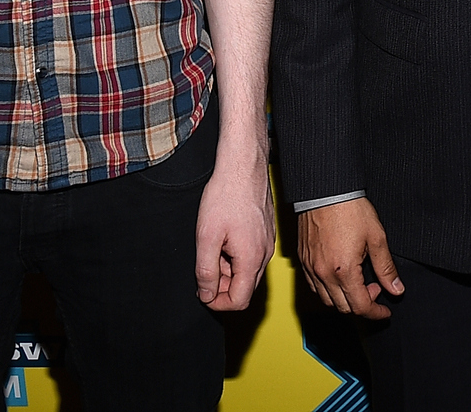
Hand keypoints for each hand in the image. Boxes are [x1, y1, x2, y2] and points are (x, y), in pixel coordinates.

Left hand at [194, 148, 275, 309]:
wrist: (243, 167)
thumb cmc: (226, 196)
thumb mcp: (206, 237)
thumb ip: (206, 271)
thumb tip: (207, 294)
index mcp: (251, 259)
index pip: (239, 301)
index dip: (217, 303)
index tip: (203, 291)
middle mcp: (264, 254)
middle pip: (245, 289)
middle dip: (222, 287)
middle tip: (205, 269)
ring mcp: (267, 243)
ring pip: (248, 273)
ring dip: (228, 271)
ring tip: (214, 248)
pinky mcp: (266, 234)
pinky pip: (252, 257)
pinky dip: (236, 257)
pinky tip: (225, 239)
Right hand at [301, 198, 402, 318]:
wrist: (326, 191)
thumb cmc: (351, 210)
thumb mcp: (377, 238)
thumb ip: (386, 268)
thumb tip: (396, 290)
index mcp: (343, 271)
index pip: (360, 306)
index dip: (375, 313)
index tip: (384, 312)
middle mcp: (323, 274)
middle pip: (343, 307)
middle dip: (362, 304)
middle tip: (374, 288)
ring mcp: (311, 268)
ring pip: (327, 300)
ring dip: (344, 299)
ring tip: (358, 281)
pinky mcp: (303, 261)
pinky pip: (314, 287)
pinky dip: (328, 290)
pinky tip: (340, 277)